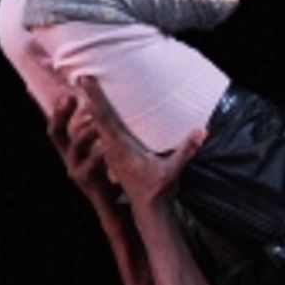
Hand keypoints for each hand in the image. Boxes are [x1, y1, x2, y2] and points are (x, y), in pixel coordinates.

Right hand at [47, 93, 113, 203]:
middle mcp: (70, 160)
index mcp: (71, 151)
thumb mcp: (101, 153)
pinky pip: (91, 167)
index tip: (65, 90)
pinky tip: (106, 144)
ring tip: (95, 120)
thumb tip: (99, 110)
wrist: (115, 212)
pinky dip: (97, 154)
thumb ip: (97, 134)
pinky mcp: (91, 185)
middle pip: (56, 133)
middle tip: (71, 97)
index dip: (56, 109)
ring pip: (75, 148)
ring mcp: (78, 173)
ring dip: (84, 132)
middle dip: (61, 114)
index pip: (57, 125)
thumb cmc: (110, 179)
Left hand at [73, 76, 205, 214]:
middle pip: (97, 117)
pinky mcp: (114, 156)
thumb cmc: (159, 189)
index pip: (105, 118)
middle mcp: (112, 149)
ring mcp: (111, 153)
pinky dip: (97, 120)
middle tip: (81, 75)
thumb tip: (202, 130)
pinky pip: (101, 133)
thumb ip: (186, 150)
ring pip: (97, 125)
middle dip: (91, 97)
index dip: (96, 98)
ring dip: (92, 107)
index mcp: (121, 148)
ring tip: (86, 89)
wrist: (147, 208)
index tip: (86, 80)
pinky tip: (94, 112)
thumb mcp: (173, 170)